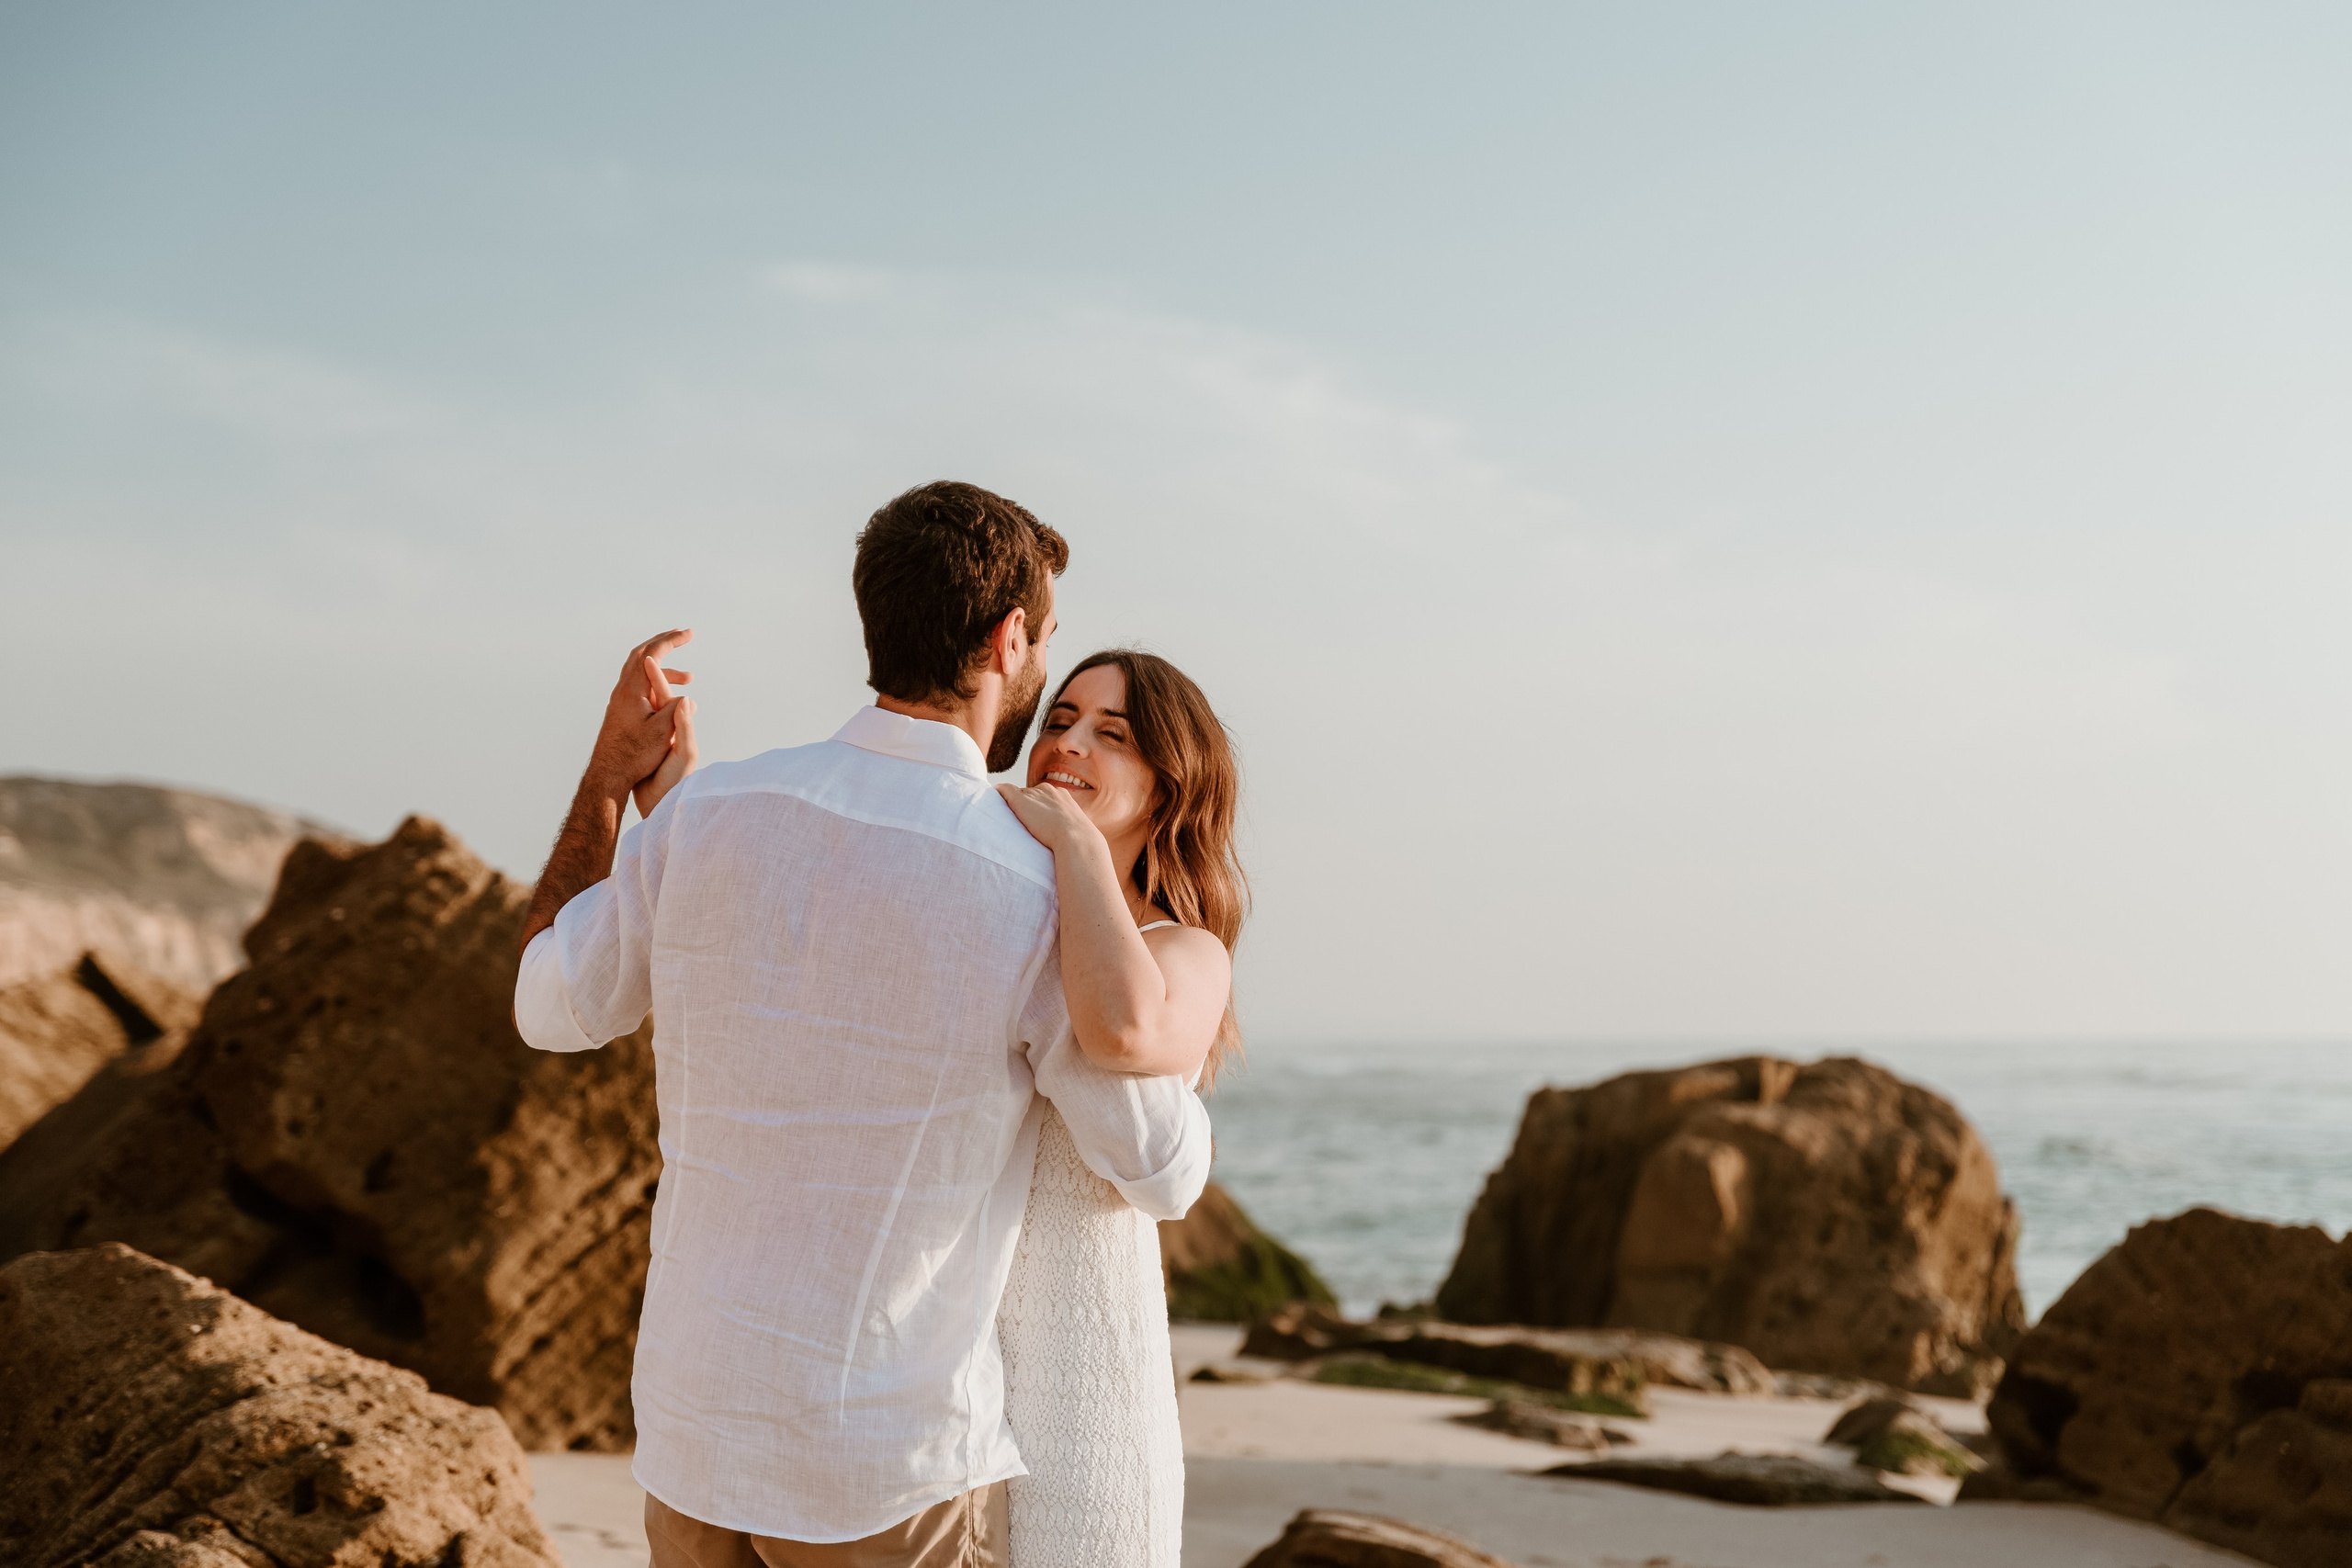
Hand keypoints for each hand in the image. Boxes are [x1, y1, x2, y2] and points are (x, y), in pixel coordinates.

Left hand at [583, 629, 696, 815]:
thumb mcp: (662, 733)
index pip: (652, 654)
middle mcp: (623, 690)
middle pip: (642, 654)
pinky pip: (639, 684)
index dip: (671, 640)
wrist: (609, 774)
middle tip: (683, 636)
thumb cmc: (635, 755)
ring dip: (664, 666)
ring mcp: (620, 700)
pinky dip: (656, 681)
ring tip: (688, 677)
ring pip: (640, 670)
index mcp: (633, 690)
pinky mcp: (620, 710)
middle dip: (664, 642)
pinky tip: (669, 697)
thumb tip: (687, 697)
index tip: (689, 634)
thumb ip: (676, 710)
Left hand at [995, 778, 1104, 856]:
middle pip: (1029, 794)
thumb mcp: (1077, 830)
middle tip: (1021, 822)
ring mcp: (1033, 794)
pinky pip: (1004, 790)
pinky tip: (991, 798)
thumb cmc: (1079, 842)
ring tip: (1006, 817)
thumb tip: (1069, 838)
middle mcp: (1048, 790)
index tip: (1034, 820)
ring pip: (1017, 795)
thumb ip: (1068, 828)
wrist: (1076, 839)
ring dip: (1012, 805)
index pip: (1044, 796)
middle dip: (1024, 805)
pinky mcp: (1020, 800)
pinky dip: (997, 793)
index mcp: (1062, 795)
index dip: (1037, 808)